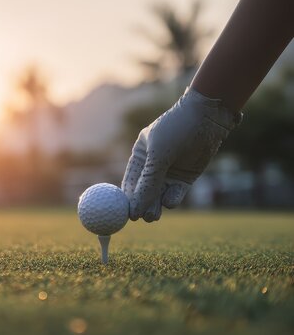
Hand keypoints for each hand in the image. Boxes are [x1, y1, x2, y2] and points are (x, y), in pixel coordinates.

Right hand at [122, 88, 241, 221]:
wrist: (208, 117)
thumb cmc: (177, 130)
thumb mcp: (160, 156)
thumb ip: (148, 182)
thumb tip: (133, 209)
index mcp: (140, 157)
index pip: (129, 182)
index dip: (127, 198)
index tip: (126, 212)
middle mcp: (153, 167)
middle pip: (144, 192)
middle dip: (142, 205)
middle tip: (141, 217)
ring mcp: (169, 173)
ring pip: (158, 196)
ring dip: (155, 206)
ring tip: (154, 215)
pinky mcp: (184, 179)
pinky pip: (175, 194)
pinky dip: (172, 199)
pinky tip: (170, 201)